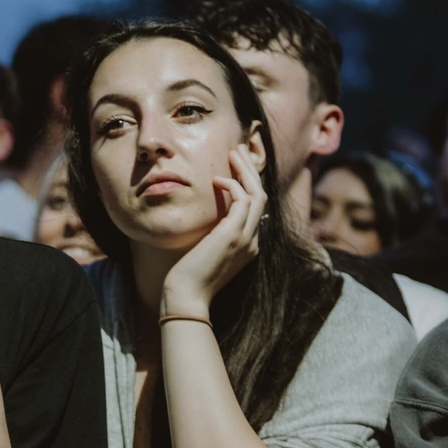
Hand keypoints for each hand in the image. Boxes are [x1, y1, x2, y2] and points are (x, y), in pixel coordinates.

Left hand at [160, 145, 266, 318]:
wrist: (186, 297)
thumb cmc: (188, 277)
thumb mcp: (205, 251)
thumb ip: (213, 234)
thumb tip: (209, 217)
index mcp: (248, 246)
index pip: (256, 209)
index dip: (249, 184)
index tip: (236, 167)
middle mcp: (252, 242)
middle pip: (262, 197)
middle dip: (251, 171)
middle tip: (239, 150)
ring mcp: (246, 239)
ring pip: (257, 195)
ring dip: (246, 171)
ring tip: (234, 153)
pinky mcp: (233, 235)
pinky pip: (243, 201)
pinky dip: (234, 185)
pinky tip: (218, 179)